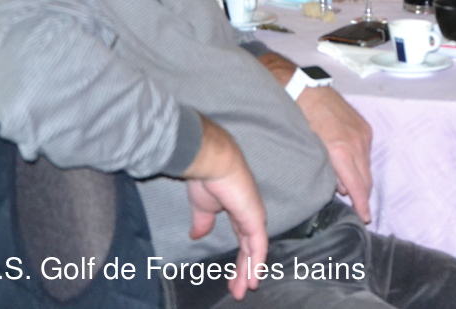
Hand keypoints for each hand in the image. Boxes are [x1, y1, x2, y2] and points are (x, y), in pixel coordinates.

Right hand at [185, 117, 267, 299]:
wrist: (213, 163)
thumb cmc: (207, 179)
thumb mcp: (202, 207)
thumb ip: (203, 222)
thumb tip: (197, 235)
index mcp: (239, 212)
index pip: (243, 242)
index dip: (240, 261)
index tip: (233, 279)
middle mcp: (251, 215)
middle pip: (250, 250)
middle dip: (244, 271)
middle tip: (239, 291)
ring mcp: (255, 217)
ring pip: (255, 251)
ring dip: (249, 272)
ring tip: (244, 291)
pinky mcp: (255, 219)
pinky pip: (258, 246)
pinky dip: (256, 263)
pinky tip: (253, 278)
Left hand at [255, 52, 374, 222]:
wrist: (302, 87)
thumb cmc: (298, 118)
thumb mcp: (306, 148)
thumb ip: (325, 170)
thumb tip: (338, 188)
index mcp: (342, 150)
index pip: (358, 185)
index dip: (362, 203)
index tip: (365, 217)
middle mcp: (358, 142)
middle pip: (366, 177)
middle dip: (364, 195)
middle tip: (361, 211)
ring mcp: (363, 133)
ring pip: (367, 165)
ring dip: (361, 179)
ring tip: (353, 192)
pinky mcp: (364, 126)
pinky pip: (366, 152)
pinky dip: (360, 163)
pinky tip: (351, 169)